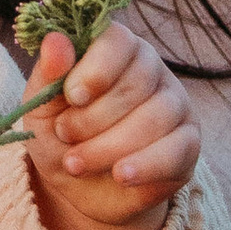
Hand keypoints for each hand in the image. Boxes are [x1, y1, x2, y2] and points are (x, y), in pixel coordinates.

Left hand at [19, 23, 199, 229]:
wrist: (79, 189)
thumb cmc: (60, 136)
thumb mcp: (42, 106)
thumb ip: (49, 73)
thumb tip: (54, 40)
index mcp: (116, 49)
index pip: (119, 40)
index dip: (96, 68)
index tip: (73, 96)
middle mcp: (152, 69)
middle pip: (136, 83)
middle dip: (92, 117)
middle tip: (64, 134)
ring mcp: (176, 105)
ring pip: (154, 118)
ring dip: (108, 146)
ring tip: (76, 163)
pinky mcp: (188, 144)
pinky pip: (176, 150)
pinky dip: (145, 165)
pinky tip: (120, 175)